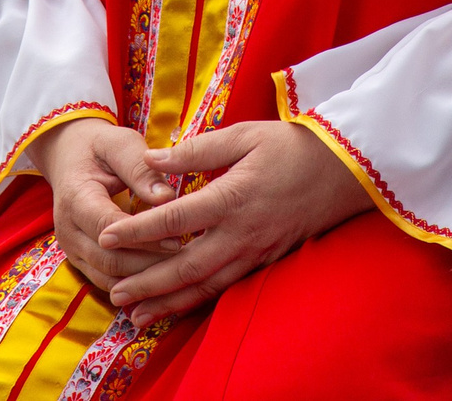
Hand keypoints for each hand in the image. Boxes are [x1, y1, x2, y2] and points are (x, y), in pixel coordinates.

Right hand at [30, 118, 175, 294]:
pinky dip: (134, 285)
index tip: (177, 239)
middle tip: (185, 259)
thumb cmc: (100, 148)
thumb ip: (141, 170)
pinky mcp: (80, 261)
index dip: (144, 238)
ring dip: (143, 279)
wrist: (70, 157)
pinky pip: (107, 282)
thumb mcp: (120, 145)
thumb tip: (166, 198)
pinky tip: (162, 278)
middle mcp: (68, 230)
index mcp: (75, 198)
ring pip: (108, 278)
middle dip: (148, 263)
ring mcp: (72, 249)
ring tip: (177, 270)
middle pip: (109, 260)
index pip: (109, 228)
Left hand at [97, 120, 371, 324]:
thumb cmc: (292, 145)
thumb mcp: (244, 135)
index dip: (137, 230)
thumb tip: (152, 158)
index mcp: (232, 197)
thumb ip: (196, 149)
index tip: (105, 235)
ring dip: (169, 302)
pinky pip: (227, 287)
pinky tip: (179, 306)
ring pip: (206, 286)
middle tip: (113, 294)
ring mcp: (256, 252)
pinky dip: (200, 300)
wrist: (345, 169)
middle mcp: (241, 233)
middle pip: (186, 266)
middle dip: (147, 283)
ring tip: (137, 315)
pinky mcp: (266, 260)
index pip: (174, 219)